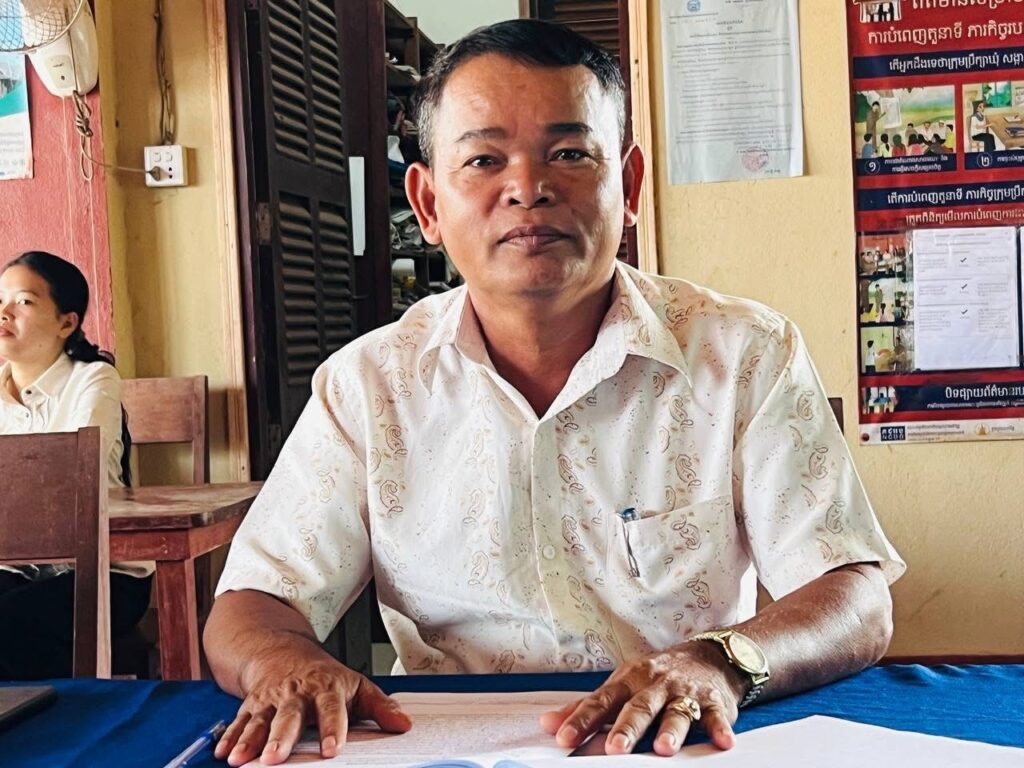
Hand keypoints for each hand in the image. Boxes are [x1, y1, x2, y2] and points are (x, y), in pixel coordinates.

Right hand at [215, 643, 411, 765]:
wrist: (284, 652)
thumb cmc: (325, 677)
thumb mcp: (356, 686)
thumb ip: (380, 707)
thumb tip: (404, 725)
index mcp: (326, 689)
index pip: (330, 709)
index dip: (331, 729)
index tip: (332, 749)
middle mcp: (296, 694)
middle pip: (289, 716)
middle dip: (281, 737)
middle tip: (276, 758)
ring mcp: (271, 699)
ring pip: (260, 720)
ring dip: (250, 740)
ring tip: (242, 760)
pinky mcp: (251, 705)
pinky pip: (238, 722)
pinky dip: (231, 737)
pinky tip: (224, 754)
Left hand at [540, 641, 745, 756]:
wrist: (706, 656)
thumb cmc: (655, 677)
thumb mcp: (621, 685)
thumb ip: (588, 707)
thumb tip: (548, 724)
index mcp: (627, 682)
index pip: (601, 701)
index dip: (582, 719)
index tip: (563, 737)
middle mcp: (654, 685)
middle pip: (638, 707)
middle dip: (626, 728)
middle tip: (614, 749)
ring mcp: (683, 692)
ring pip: (676, 711)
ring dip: (671, 730)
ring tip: (664, 749)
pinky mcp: (712, 701)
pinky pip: (715, 715)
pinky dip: (719, 728)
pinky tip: (722, 742)